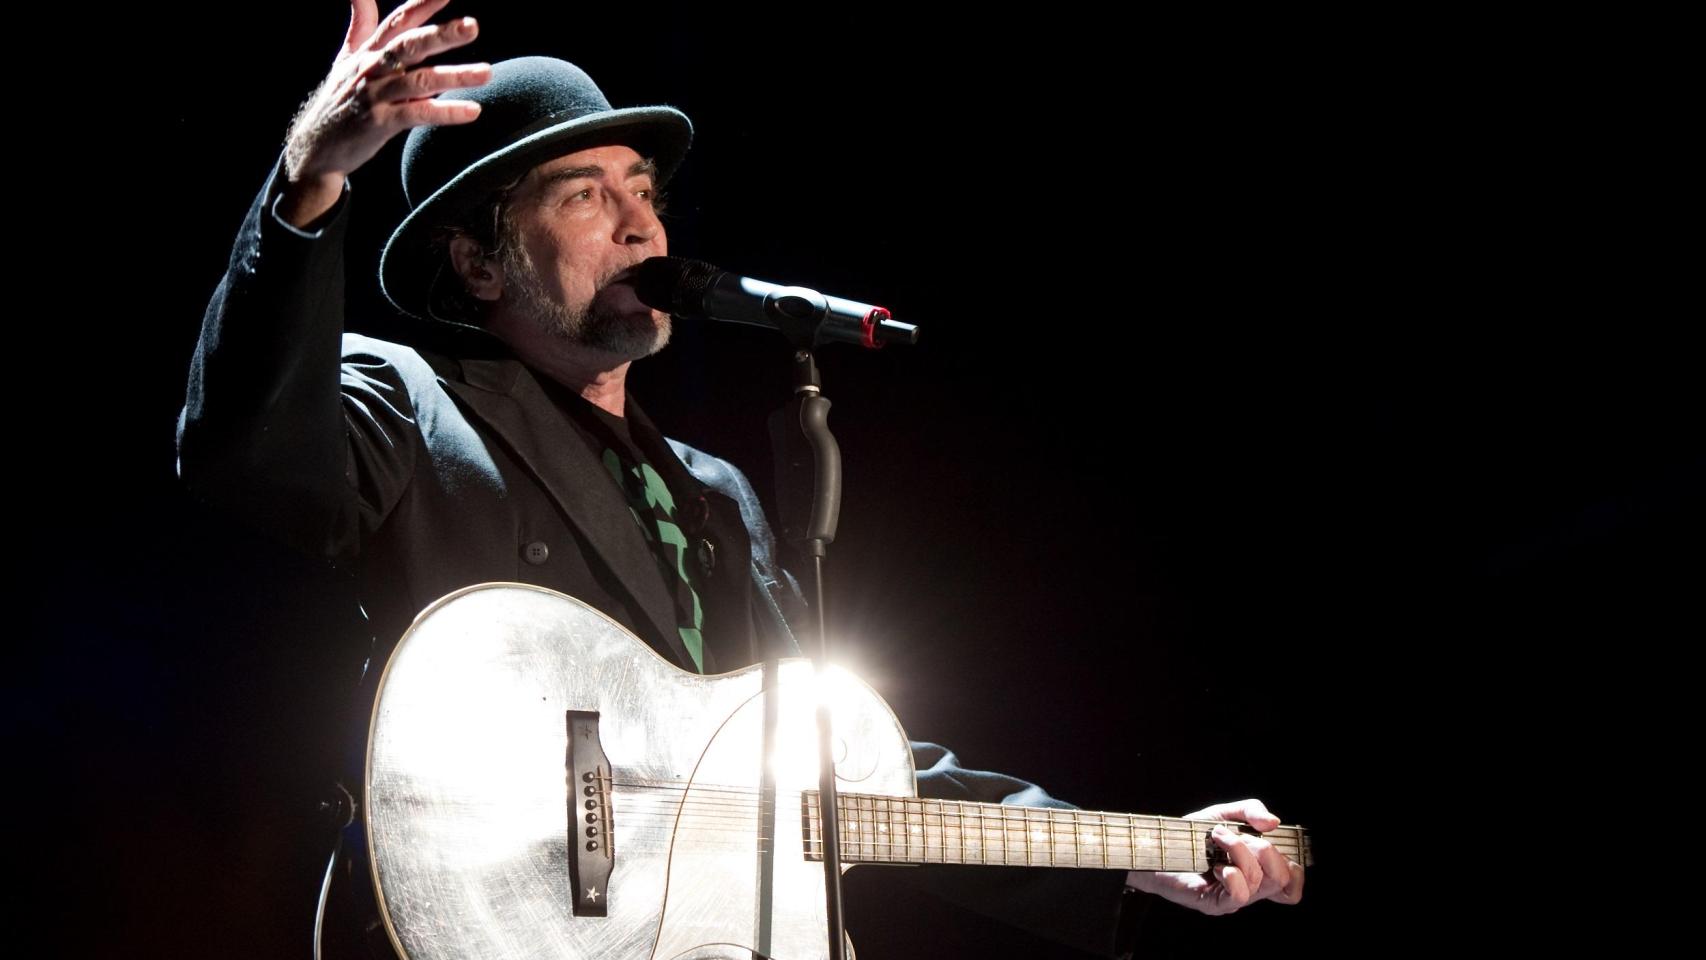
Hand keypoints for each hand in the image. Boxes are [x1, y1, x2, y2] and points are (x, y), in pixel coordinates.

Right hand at [280, 0, 491, 224]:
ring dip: (454, 76)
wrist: (315, 146)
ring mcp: (375, 95)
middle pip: (410, 45)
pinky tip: (472, 111)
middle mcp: (372, 68)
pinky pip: (417, 114)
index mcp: (370, 50)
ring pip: (419, 80)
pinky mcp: (379, 124)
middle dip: (442, 34)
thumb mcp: (346, 57)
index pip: (400, 20)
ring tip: (486, 73)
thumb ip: (361, 24)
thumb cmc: (340, 99)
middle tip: (473, 26)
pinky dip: (445, 113)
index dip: (423, 4)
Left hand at [1125, 798, 1303, 915]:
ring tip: (1217, 837)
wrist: (1155, 847)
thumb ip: (1251, 812)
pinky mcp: (1215, 904)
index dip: (1295, 869)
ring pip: (1258, 881)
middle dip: (1266, 850)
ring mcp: (1233, 898)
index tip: (1276, 845)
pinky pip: (1239, 895)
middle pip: (1282, 879)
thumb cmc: (1190, 835)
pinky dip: (1232, 874)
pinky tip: (1216, 865)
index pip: (1292, 884)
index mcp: (1258, 870)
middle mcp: (1250, 888)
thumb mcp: (1223, 814)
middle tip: (1237, 835)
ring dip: (1239, 851)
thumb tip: (1274, 822)